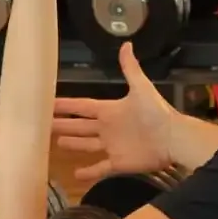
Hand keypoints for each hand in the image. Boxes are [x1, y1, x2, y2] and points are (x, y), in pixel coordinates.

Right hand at [52, 42, 173, 182]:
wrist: (172, 138)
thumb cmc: (156, 112)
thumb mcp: (141, 87)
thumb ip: (130, 68)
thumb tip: (126, 43)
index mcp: (110, 110)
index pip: (83, 106)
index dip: (67, 105)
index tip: (50, 103)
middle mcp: (108, 128)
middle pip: (80, 126)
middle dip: (64, 125)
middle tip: (45, 124)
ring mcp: (112, 147)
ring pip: (87, 145)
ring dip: (73, 144)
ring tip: (57, 143)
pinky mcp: (118, 163)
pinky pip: (100, 168)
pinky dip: (88, 172)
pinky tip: (75, 175)